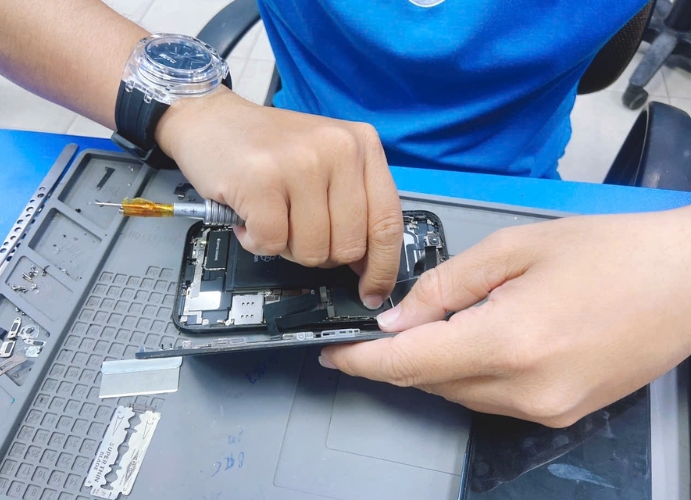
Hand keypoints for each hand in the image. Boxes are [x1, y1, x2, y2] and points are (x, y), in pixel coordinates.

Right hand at [155, 87, 403, 306]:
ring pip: (312, 250)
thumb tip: (368, 265)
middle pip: (349, 246)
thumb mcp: (326, 163)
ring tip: (271, 217)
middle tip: (295, 230)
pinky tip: (249, 217)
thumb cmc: (268, 148)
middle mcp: (339, 149)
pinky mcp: (261, 179)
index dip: (382, 267)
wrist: (212, 118)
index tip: (372, 292)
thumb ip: (354, 206)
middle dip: (319, 254)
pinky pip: (273, 244)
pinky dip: (257, 241)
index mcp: (363, 145)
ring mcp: (300, 163)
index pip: (388, 222)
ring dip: (286, 247)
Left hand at [320, 208, 690, 426]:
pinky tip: (481, 336)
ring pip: (458, 392)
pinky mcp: (560, 413)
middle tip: (389, 322)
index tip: (333, 354)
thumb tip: (399, 316)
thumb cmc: (610, 252)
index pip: (410, 363)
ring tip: (448, 318)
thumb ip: (446, 286)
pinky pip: (491, 398)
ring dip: (437, 361)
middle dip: (400, 354)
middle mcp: (526, 389)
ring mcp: (546, 409)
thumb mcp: (515, 249)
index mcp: (509, 341)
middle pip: (431, 381)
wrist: (685, 282)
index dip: (362, 360)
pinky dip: (470, 371)